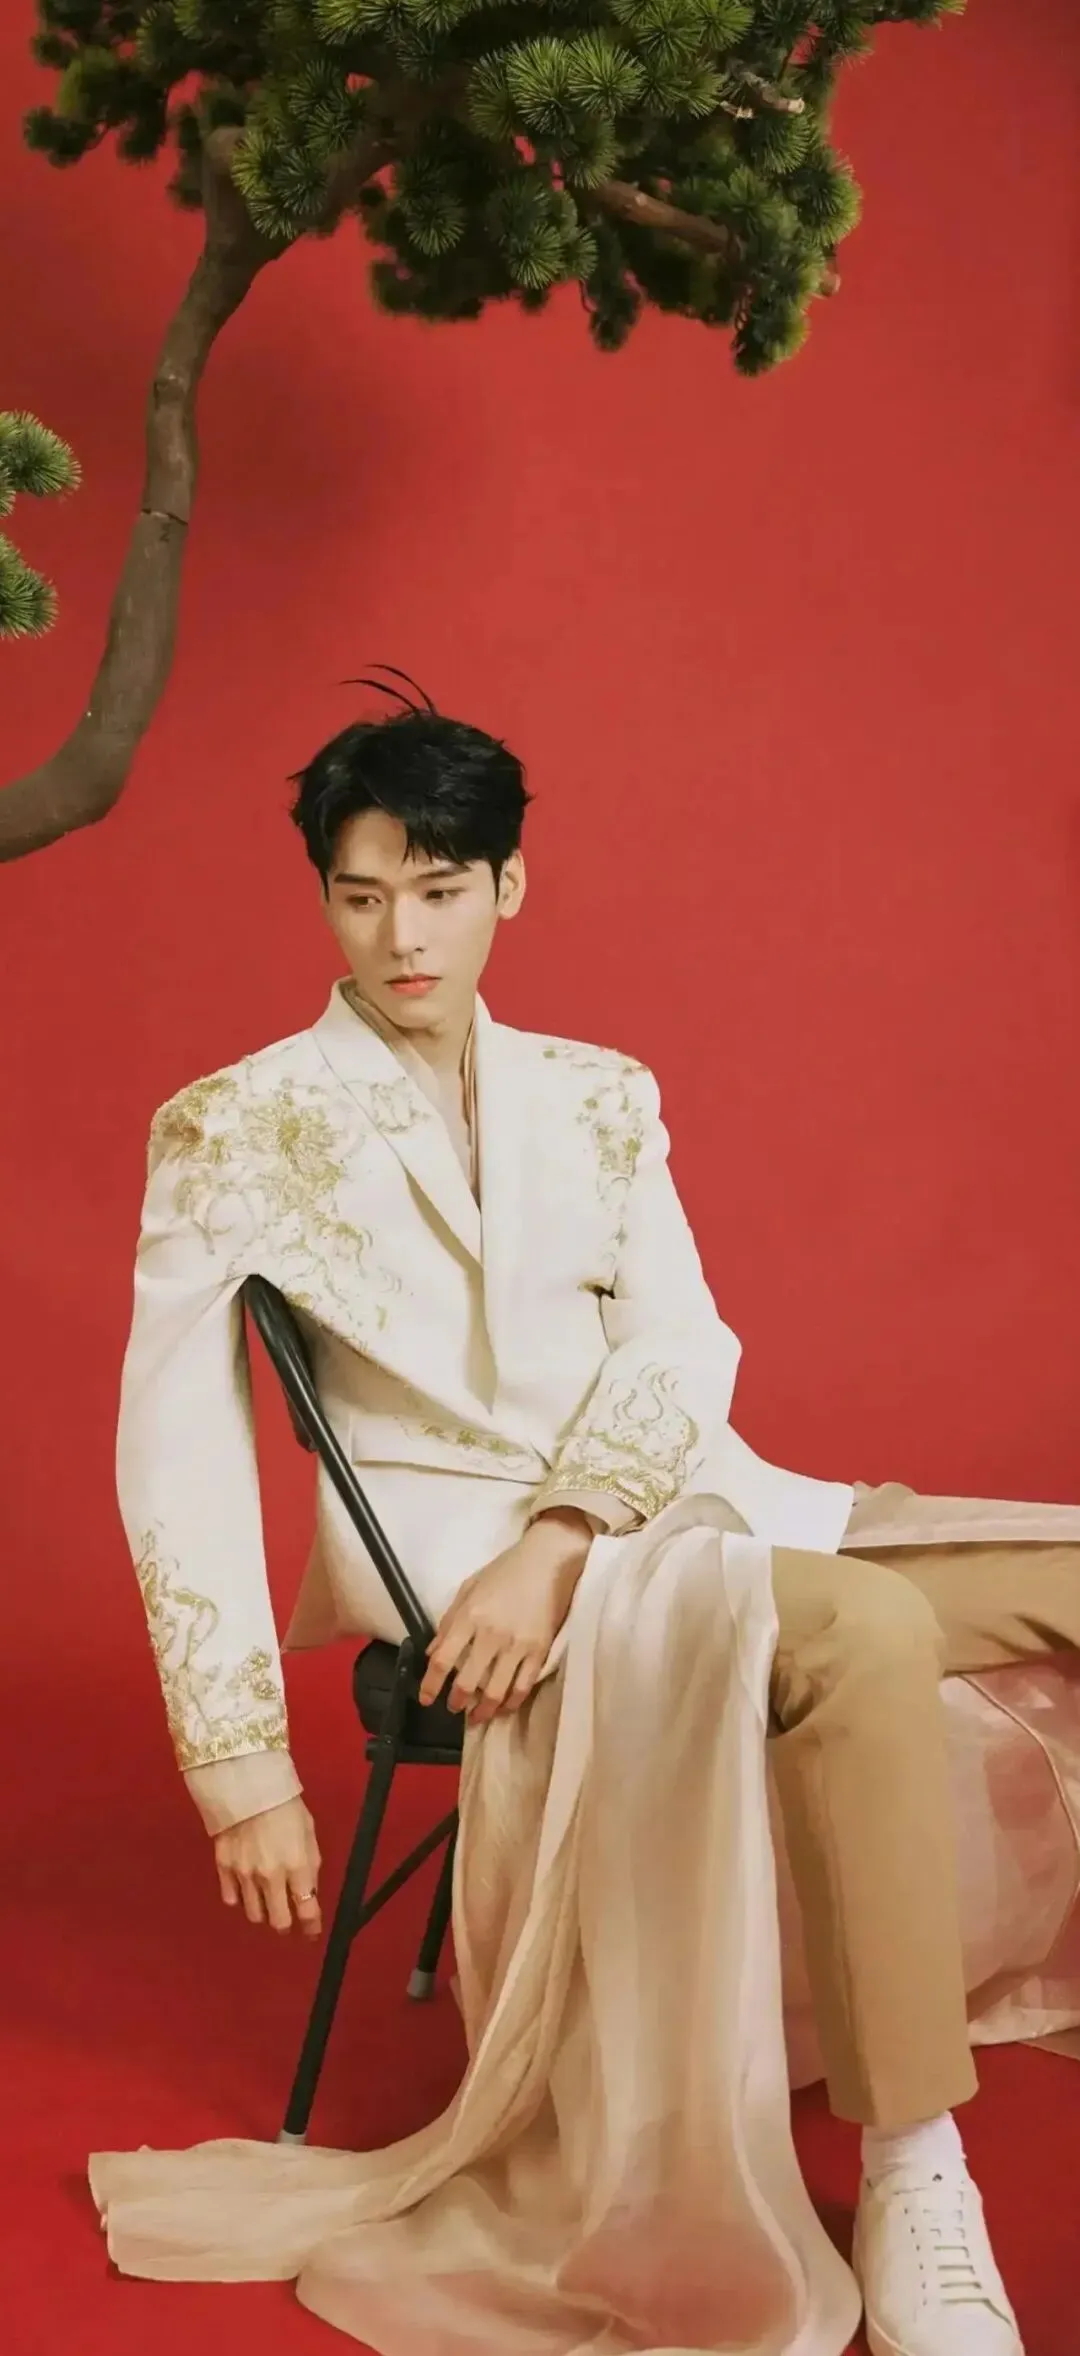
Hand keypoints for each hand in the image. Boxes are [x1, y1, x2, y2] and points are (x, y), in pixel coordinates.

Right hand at [213, 1795, 322, 1937]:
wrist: (246, 1785)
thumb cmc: (284, 1805)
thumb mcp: (308, 1833)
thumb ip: (310, 1866)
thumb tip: (308, 1893)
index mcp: (297, 1866)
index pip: (307, 1910)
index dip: (311, 1927)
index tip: (312, 1932)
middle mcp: (270, 1877)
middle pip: (278, 1922)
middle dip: (286, 1925)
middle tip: (288, 1918)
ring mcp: (244, 1875)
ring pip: (254, 1915)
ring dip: (264, 1912)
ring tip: (267, 1901)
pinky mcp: (223, 1869)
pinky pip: (232, 1899)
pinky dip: (240, 1899)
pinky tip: (246, 1889)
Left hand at [418, 1509, 592, 1726]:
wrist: (547, 1561)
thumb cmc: (504, 1571)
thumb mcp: (469, 1588)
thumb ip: (449, 1621)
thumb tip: (432, 1653)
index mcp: (469, 1616)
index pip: (442, 1660)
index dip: (430, 1684)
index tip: (425, 1699)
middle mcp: (491, 1634)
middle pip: (467, 1681)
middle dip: (456, 1702)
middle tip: (453, 1708)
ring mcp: (517, 1645)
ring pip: (496, 1691)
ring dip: (483, 1710)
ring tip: (476, 1716)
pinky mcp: (540, 1651)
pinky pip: (523, 1686)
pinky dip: (511, 1702)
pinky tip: (503, 1707)